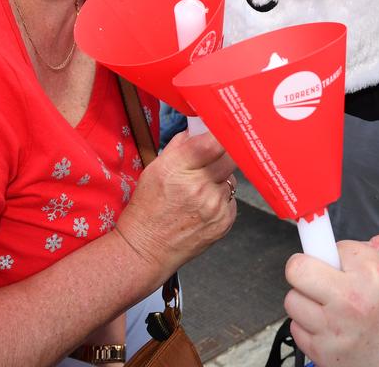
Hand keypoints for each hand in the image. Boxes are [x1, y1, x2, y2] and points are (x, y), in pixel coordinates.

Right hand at [115, 131, 235, 277]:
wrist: (146, 249)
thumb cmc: (147, 208)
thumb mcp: (154, 168)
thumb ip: (180, 145)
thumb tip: (199, 129)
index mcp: (178, 169)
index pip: (213, 142)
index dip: (220, 134)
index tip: (221, 131)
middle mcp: (199, 187)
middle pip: (230, 157)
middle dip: (224, 153)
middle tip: (213, 158)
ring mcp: (214, 206)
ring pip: (232, 178)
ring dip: (221, 178)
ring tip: (201, 188)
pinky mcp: (224, 221)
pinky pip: (232, 199)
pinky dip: (222, 198)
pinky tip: (204, 205)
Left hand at [284, 235, 378, 366]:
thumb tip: (369, 241)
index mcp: (372, 274)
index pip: (333, 246)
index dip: (336, 252)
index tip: (333, 256)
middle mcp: (348, 300)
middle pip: (297, 269)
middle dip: (305, 267)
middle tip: (316, 273)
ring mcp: (332, 328)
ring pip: (293, 300)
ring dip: (306, 298)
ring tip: (325, 303)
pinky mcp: (323, 353)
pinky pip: (296, 329)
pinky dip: (307, 325)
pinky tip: (327, 325)